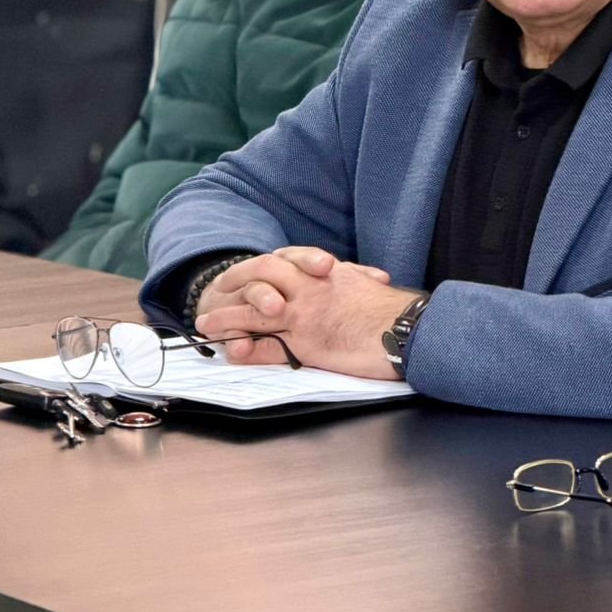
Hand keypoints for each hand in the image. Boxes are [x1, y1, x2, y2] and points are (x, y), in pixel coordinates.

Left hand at [194, 251, 417, 379]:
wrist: (405, 329)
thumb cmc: (393, 312)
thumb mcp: (366, 285)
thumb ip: (348, 278)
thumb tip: (345, 275)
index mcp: (326, 272)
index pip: (287, 260)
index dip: (265, 266)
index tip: (250, 271)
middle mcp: (310, 287)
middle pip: (261, 275)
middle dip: (236, 280)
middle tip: (218, 288)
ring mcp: (304, 314)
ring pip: (254, 311)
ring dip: (226, 317)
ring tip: (206, 324)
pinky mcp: (304, 342)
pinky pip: (266, 344)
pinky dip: (246, 348)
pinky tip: (232, 351)